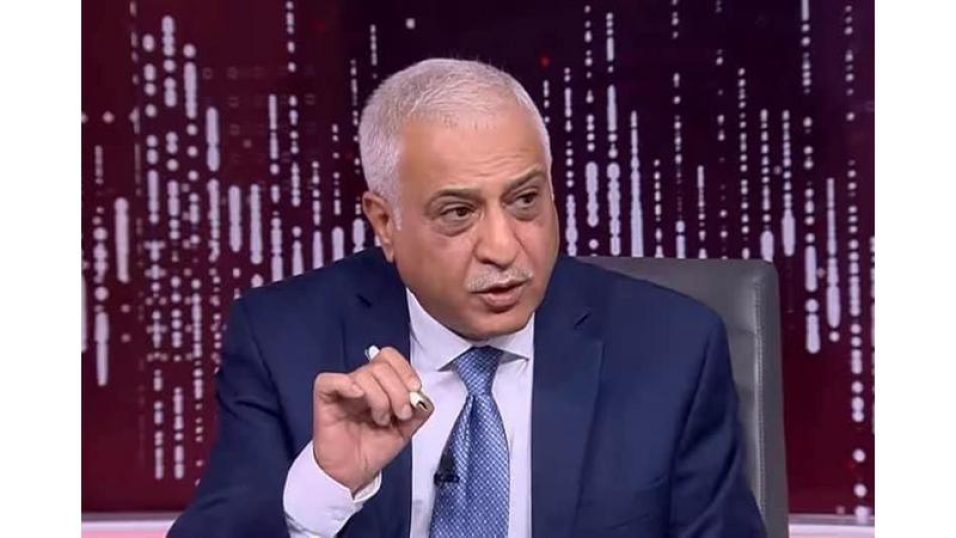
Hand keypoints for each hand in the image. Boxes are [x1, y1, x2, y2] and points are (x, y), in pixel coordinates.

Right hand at [312, 347, 431, 493]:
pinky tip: (357, 396)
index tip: (415, 390)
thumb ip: (419, 412)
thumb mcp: (405, 430)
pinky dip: (345, 384)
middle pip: (381, 365)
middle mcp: (362, 383)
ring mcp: (343, 389)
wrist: (353, 473)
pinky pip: (329, 380)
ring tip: (380, 420)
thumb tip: (424, 397)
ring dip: (379, 399)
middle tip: (400, 414)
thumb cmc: (373, 449)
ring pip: (363, 375)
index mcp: (380, 384)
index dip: (405, 370)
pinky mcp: (325, 399)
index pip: (390, 357)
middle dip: (397, 390)